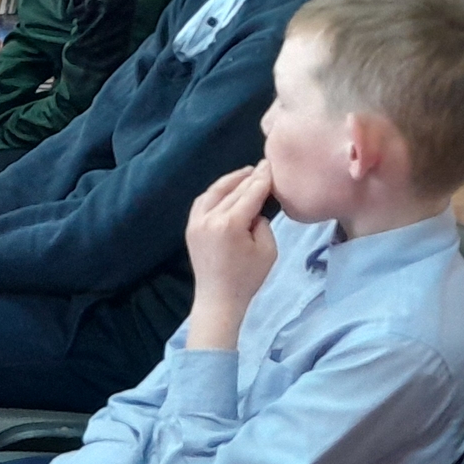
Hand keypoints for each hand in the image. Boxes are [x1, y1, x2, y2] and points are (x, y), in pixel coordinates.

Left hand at [184, 162, 279, 349]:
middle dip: (250, 177)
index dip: (263, 178)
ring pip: (215, 192)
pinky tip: (226, 188)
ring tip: (247, 173)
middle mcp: (210, 218)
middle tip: (264, 165)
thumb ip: (263, 223)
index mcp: (230, 224)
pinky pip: (203, 201)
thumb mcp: (268, 250)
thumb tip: (254, 210)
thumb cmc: (247, 278)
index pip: (251, 194)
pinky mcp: (191, 227)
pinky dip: (215, 192)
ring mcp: (196, 221)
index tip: (272, 165)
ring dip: (231, 180)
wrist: (218, 298)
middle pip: (234, 191)